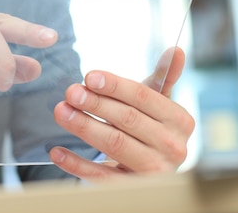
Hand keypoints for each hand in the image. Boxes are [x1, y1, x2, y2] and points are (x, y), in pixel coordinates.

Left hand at [50, 47, 193, 180]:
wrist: (153, 169)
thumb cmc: (152, 128)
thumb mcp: (159, 103)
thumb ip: (164, 77)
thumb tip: (177, 50)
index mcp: (179, 120)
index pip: (143, 97)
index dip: (115, 86)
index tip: (89, 76)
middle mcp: (172, 146)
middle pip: (128, 119)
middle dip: (96, 104)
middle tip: (71, 92)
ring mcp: (154, 170)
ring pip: (115, 144)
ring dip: (84, 126)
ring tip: (61, 112)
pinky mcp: (132, 188)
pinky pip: (101, 176)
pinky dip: (78, 164)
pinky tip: (58, 151)